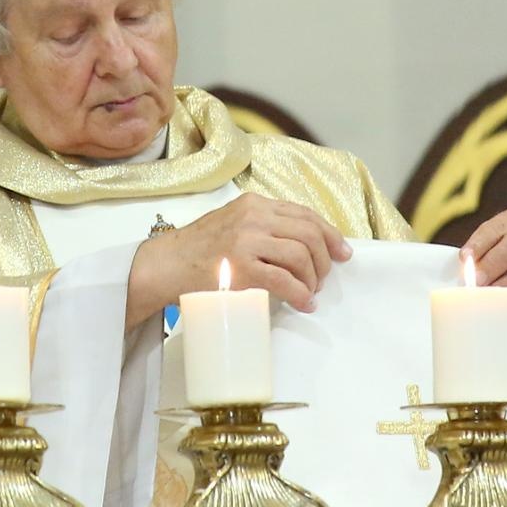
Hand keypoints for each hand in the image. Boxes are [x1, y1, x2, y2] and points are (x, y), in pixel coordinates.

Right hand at [128, 193, 350, 322]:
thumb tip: (302, 245)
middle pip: (309, 234)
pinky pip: (284, 280)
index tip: (342, 252)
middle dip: (324, 259)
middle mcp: (254, 217)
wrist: (164, 264)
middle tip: (323, 279)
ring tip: (310, 292)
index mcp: (255, 204)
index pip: (304, 214)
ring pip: (301, 256)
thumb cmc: (198, 250)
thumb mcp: (233, 223)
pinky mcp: (241, 266)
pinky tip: (304, 302)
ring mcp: (247, 240)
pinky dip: (300, 294)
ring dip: (313, 278)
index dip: (329, 234)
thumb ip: (263, 226)